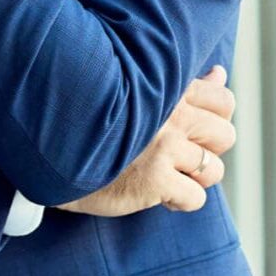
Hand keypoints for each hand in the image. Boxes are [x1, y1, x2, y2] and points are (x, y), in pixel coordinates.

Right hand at [58, 69, 232, 216]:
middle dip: (208, 151)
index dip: (215, 120)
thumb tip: (219, 74)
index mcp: (166, 90)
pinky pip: (195, 198)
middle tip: (180, 158)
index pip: (223, 101)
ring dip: (195, 179)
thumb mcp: (136, 92)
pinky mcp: (154, 180)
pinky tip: (158, 195)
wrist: (50, 150)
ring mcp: (164, 148)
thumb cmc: (93, 120)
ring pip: (213, 170)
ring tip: (169, 177)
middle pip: (225, 136)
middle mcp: (170, 116)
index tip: (191, 132)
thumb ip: (183, 86)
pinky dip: (180, 201)